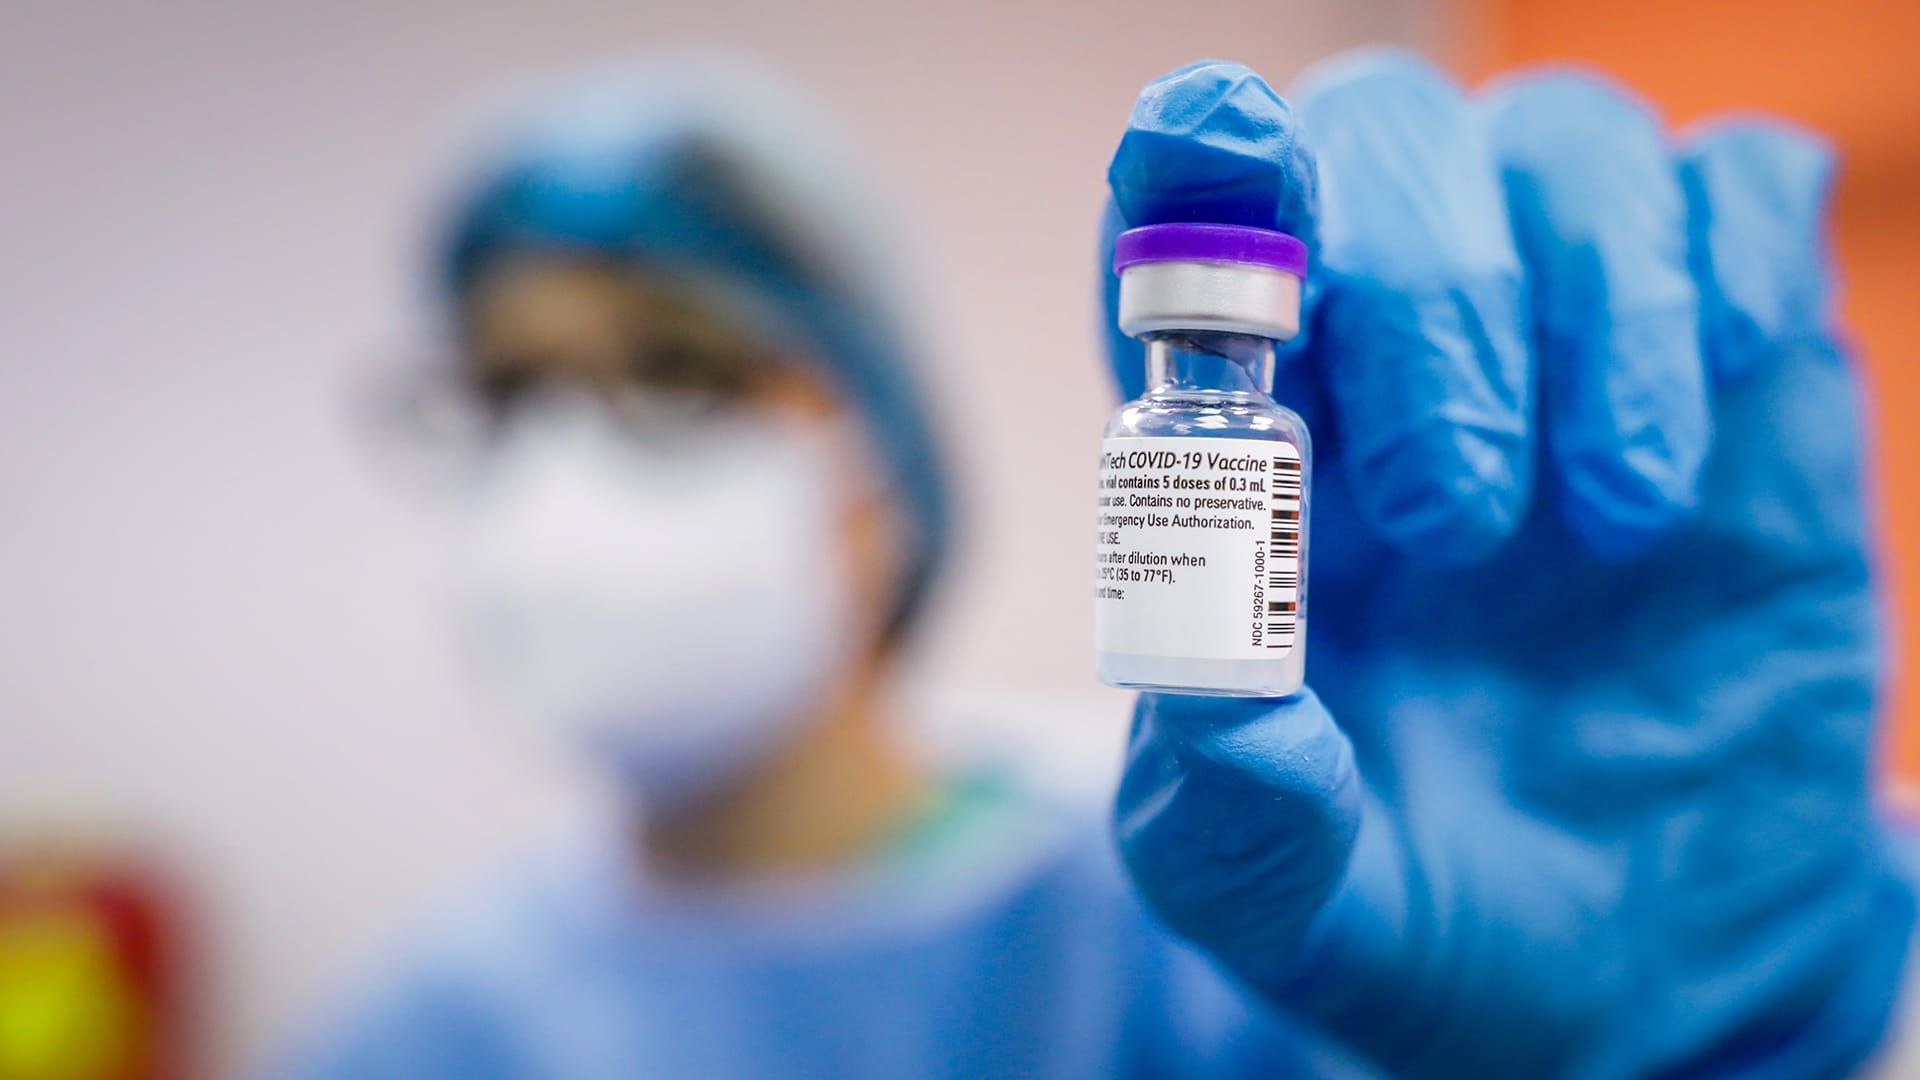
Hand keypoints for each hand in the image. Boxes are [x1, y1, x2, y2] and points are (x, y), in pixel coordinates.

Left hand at [1103, 50, 1914, 1076]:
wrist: (1648, 969)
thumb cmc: (1429, 908)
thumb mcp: (1293, 903)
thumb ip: (1225, 812)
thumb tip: (1216, 686)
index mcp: (1243, 456)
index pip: (1182, 232)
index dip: (1193, 168)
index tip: (1219, 157)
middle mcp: (1392, 366)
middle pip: (1376, 139)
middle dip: (1420, 293)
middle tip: (1457, 523)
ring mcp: (1570, 351)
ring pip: (1558, 142)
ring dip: (1590, 300)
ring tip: (1612, 523)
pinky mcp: (1737, 370)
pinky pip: (1741, 188)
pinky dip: (1728, 260)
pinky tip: (1719, 421)